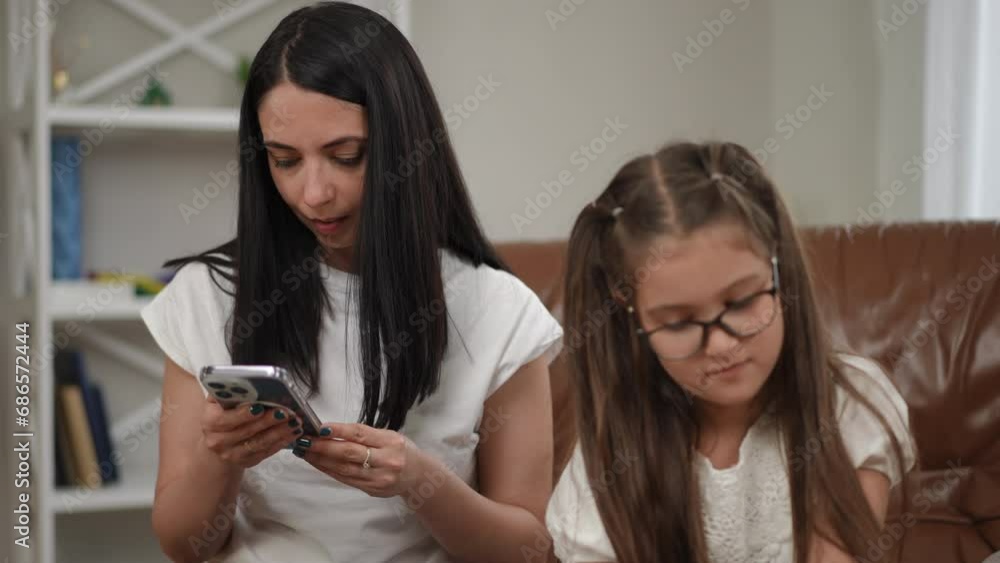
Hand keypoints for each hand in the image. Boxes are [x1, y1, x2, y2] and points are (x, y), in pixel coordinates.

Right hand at [198, 397, 304, 468]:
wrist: (220, 438)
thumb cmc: (224, 411)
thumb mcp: (220, 398)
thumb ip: (231, 390)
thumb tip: (249, 382)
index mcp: (210, 421)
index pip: (226, 419)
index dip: (243, 413)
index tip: (260, 407)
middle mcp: (218, 441)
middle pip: (247, 431)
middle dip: (269, 421)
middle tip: (287, 411)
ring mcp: (232, 454)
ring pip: (259, 443)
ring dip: (280, 432)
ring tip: (295, 421)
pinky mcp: (247, 462)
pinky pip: (266, 452)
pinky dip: (282, 442)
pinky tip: (293, 433)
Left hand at [292, 422, 438, 497]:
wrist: (418, 476)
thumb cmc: (401, 450)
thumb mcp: (389, 436)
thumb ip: (364, 435)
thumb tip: (331, 430)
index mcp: (391, 442)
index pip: (360, 434)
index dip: (339, 430)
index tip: (319, 427)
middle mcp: (386, 461)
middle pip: (349, 453)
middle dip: (323, 447)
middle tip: (304, 441)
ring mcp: (378, 478)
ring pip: (344, 469)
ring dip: (321, 460)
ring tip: (305, 452)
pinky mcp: (371, 490)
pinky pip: (346, 479)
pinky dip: (329, 470)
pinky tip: (318, 463)